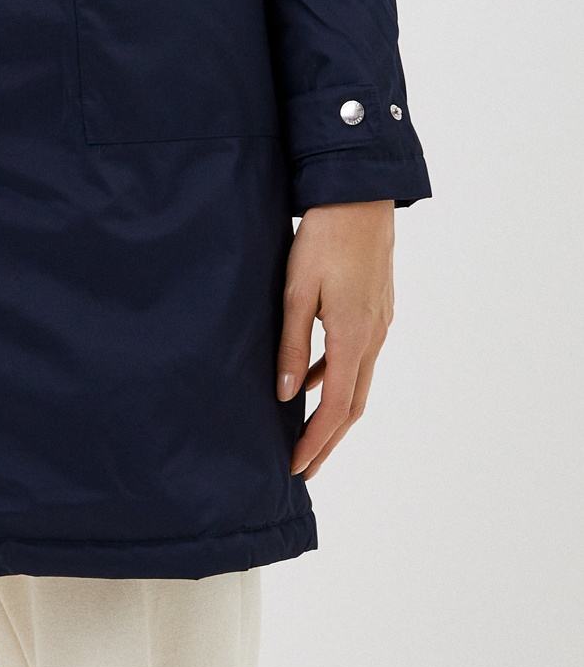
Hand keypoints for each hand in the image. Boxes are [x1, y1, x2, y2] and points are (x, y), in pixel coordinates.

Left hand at [276, 199, 394, 478]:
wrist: (359, 198)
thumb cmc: (323, 238)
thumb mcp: (296, 290)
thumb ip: (292, 345)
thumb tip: (287, 394)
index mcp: (353, 336)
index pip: (337, 407)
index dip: (317, 441)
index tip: (297, 467)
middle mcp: (373, 337)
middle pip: (354, 405)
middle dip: (328, 440)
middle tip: (305, 468)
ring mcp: (379, 324)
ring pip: (359, 382)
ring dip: (335, 412)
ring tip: (308, 434)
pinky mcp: (377, 310)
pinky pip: (358, 357)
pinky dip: (338, 378)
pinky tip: (315, 379)